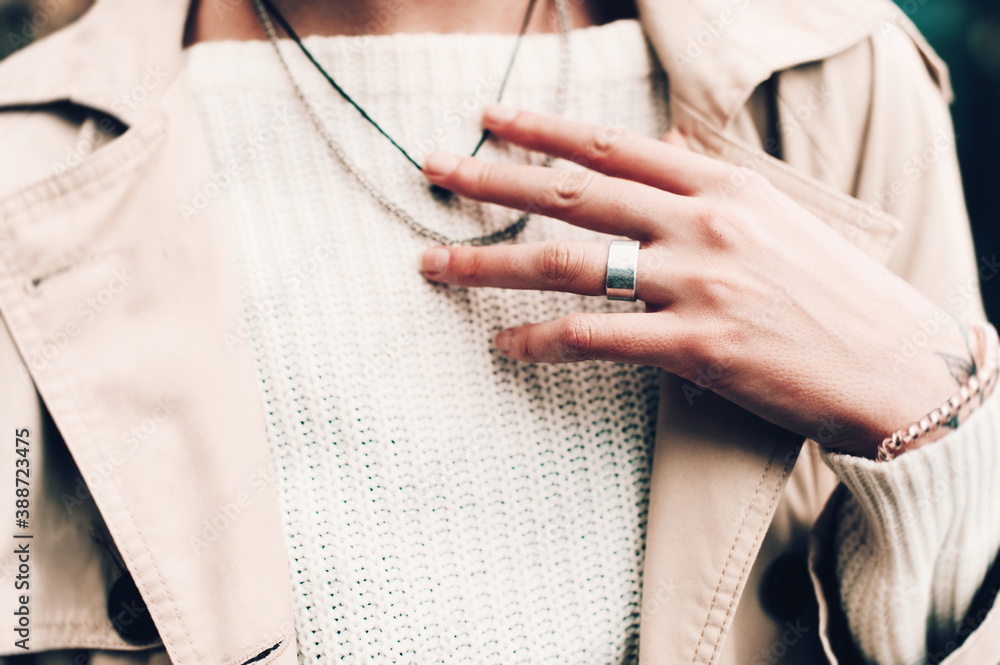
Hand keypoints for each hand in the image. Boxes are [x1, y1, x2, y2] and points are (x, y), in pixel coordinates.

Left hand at [419, 105, 973, 456]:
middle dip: (492, 177)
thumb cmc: (835, 294)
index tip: (488, 117)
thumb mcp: (777, 220)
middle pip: (573, 192)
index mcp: (720, 186)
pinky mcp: (694, 346)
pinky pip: (594, 338)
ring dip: (490, 261)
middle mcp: (700, 225)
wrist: (895, 366)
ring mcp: (695, 283)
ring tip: (435, 263)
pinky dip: (539, 340)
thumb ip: (710, 193)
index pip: (611, 145)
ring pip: (567, 262)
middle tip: (433, 168)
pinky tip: (503, 344)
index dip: (542, 129)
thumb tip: (659, 164)